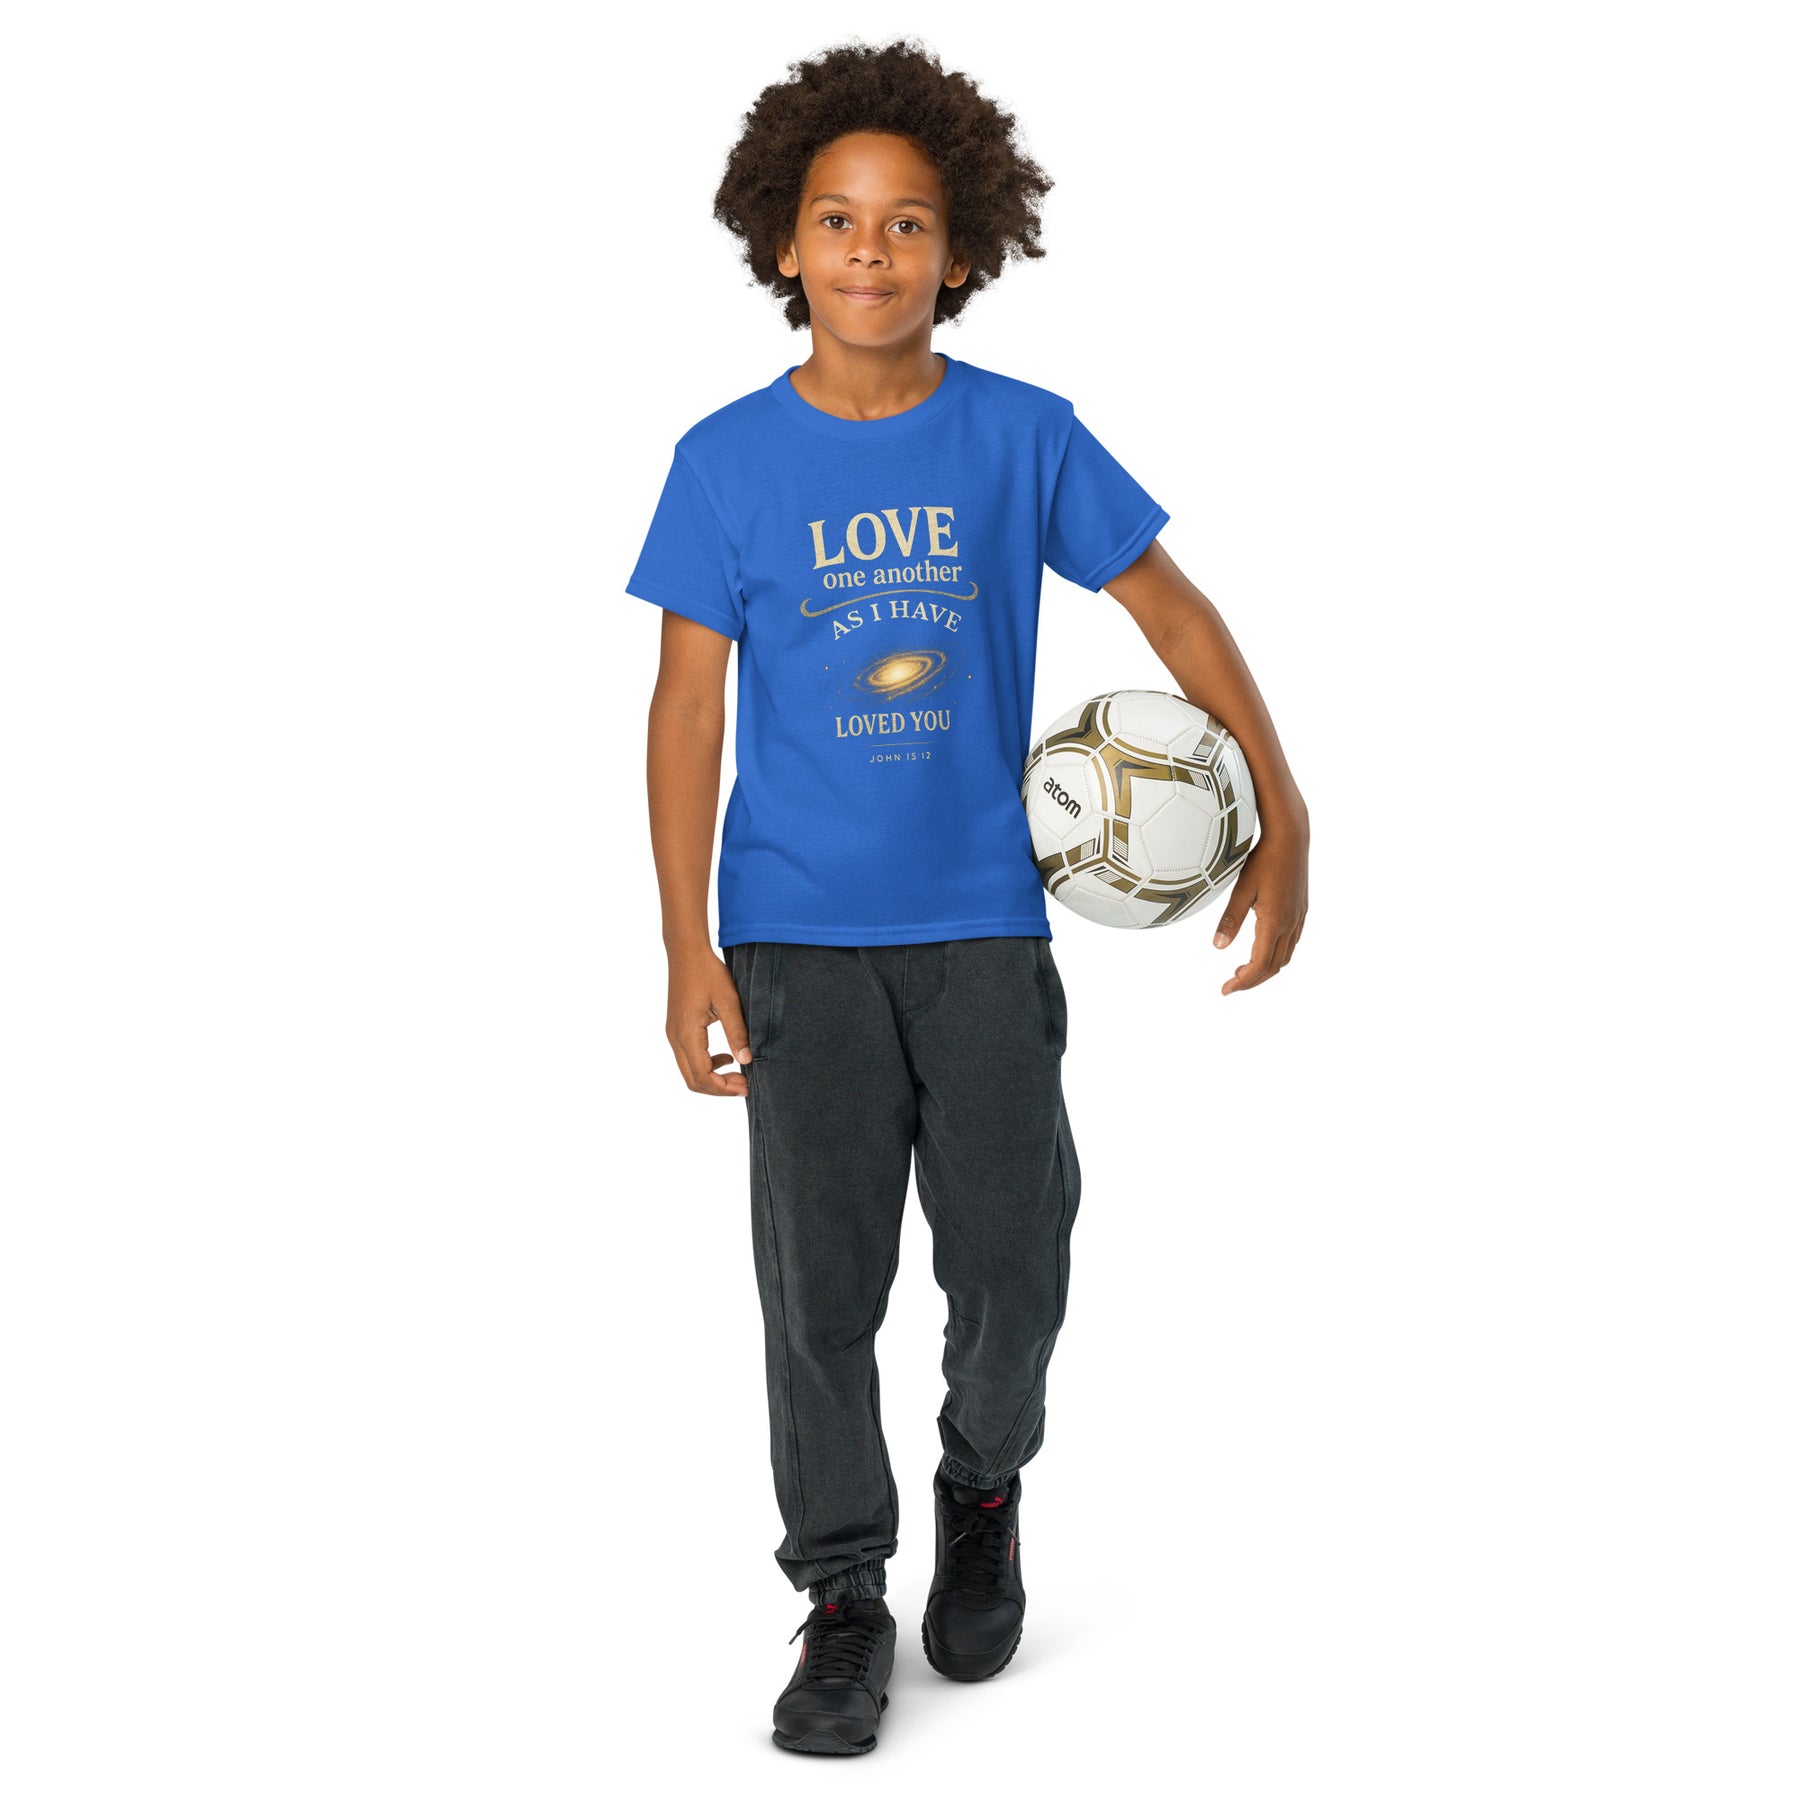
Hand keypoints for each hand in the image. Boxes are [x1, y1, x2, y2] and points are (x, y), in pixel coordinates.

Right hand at [665, 945, 753, 1095]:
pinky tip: (726, 1057)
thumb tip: (747, 1060)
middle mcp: (675, 1038)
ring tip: (738, 1073)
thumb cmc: (708, 973)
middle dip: (719, 1088)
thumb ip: (737, 1032)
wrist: (686, 953)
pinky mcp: (676, 1030)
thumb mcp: (728, 1001)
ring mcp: (673, 1034)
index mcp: (687, 1033)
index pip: (702, 1076)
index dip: (724, 1088)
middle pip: (693, 1081)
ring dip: (713, 1078)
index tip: (746, 1086)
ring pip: (689, 1072)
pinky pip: (688, 1058)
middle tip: (744, 1085)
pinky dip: (706, 1065)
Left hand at [1211, 823, 1307, 995]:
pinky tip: (1262, 948)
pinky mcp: (1302, 910)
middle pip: (1273, 966)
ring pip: (1285, 956)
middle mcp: (1290, 924)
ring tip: (1243, 970)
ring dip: (1265, 969)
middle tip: (1230, 985)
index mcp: (1274, 922)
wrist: (1291, 837)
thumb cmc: (1263, 859)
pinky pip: (1292, 943)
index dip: (1242, 982)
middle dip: (1252, 980)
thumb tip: (1218, 947)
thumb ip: (1230, 919)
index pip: (1259, 964)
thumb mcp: (1241, 889)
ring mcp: (1299, 918)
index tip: (1225, 990)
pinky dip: (1276, 955)